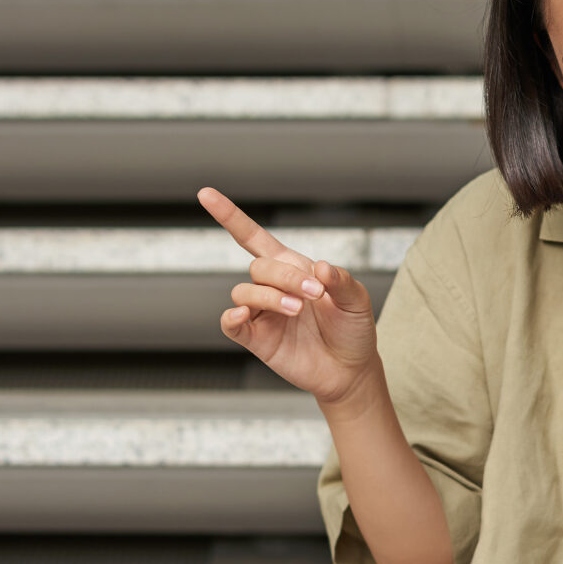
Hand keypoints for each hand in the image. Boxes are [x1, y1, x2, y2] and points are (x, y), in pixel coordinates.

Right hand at [198, 187, 381, 407]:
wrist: (351, 369)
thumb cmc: (352, 329)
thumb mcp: (357, 299)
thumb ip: (341, 280)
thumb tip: (319, 268)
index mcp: (292, 268)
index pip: (252, 237)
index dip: (230, 216)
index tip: (205, 194)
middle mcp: (272, 287)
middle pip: (259, 267)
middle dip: (285, 277)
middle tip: (314, 295)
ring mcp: (261, 314)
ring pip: (244, 292)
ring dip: (269, 297)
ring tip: (297, 310)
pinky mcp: (256, 339)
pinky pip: (231, 323)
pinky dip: (232, 316)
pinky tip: (245, 314)